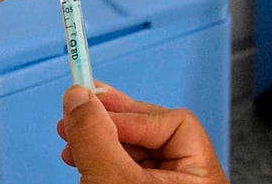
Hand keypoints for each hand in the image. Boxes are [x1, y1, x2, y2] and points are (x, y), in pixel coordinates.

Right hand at [58, 83, 228, 183]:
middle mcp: (188, 181)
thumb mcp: (111, 180)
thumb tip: (79, 97)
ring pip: (133, 151)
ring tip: (70, 139)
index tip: (89, 101)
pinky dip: (99, 159)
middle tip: (78, 111)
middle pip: (150, 133)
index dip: (127, 112)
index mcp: (201, 176)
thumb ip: (95, 137)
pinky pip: (124, 169)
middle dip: (108, 123)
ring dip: (98, 140)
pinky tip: (78, 157)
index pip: (172, 122)